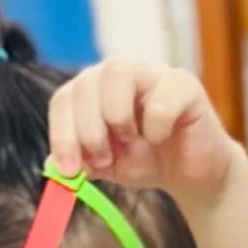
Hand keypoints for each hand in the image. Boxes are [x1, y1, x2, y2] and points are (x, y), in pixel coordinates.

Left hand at [47, 57, 238, 208]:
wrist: (194, 175)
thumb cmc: (150, 162)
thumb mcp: (110, 166)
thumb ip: (83, 163)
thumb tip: (53, 166)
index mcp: (94, 90)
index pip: (64, 99)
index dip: (61, 134)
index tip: (69, 170)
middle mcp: (119, 73)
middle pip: (85, 84)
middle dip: (88, 129)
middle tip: (104, 159)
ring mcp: (152, 73)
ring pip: (117, 72)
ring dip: (116, 114)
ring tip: (130, 140)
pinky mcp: (184, 84)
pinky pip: (161, 98)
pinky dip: (156, 125)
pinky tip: (162, 138)